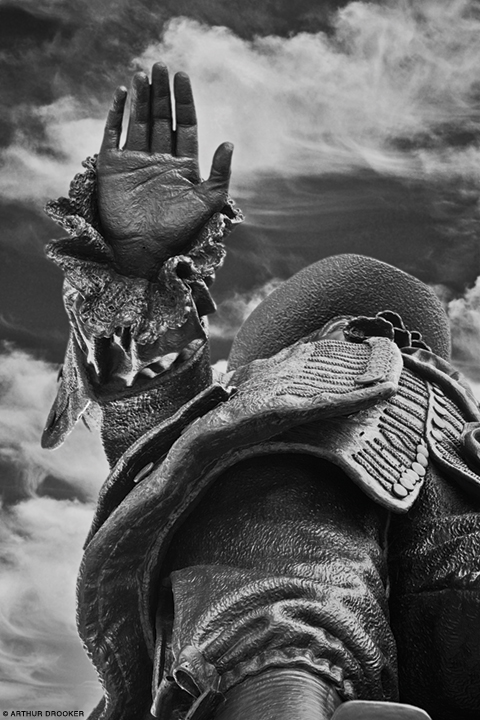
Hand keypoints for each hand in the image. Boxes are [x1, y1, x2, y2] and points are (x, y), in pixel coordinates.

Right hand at [97, 63, 232, 279]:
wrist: (146, 251)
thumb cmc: (179, 231)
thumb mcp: (207, 203)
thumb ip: (219, 174)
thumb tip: (229, 142)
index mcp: (184, 164)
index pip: (186, 124)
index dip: (185, 101)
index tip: (183, 77)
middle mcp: (160, 158)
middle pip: (162, 117)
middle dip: (162, 92)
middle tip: (161, 65)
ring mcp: (135, 161)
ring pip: (139, 120)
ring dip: (141, 97)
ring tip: (143, 73)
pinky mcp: (113, 166)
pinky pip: (114, 133)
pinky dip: (116, 114)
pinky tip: (122, 94)